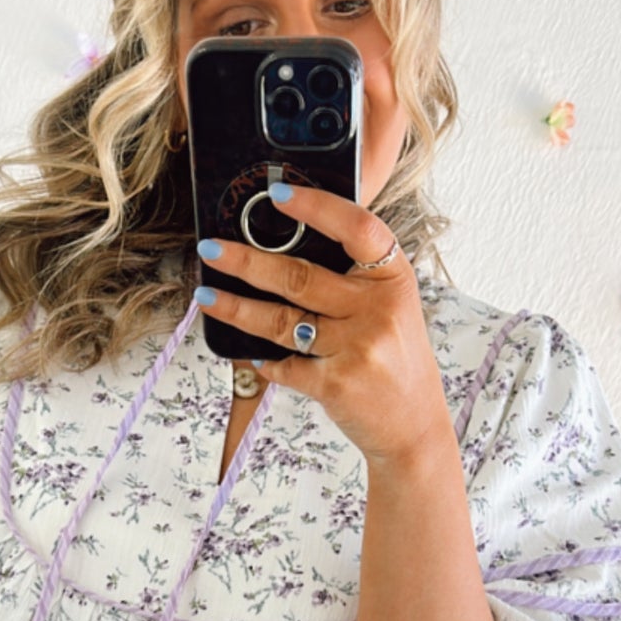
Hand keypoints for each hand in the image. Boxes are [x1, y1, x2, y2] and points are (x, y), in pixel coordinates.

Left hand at [195, 184, 453, 467]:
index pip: (356, 227)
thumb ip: (353, 280)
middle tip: (210, 249)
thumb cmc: (394, 360)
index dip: (316, 207)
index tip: (277, 194)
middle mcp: (378, 308)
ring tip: (206, 297)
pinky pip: (284, 366)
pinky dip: (265, 362)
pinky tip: (251, 356)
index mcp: (393, 277)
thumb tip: (286, 246)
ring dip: (236, 308)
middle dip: (246, 261)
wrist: (414, 426)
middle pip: (300, 275)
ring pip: (281, 321)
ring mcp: (357, 347)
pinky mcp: (336, 384)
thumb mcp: (391, 307)